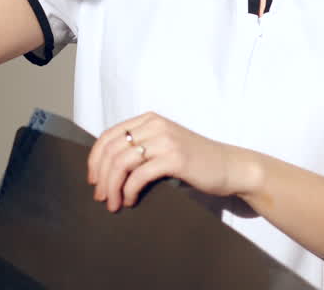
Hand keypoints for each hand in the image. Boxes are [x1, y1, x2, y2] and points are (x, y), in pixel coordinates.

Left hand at [86, 112, 249, 211]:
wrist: (229, 167)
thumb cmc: (196, 161)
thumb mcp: (164, 145)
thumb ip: (141, 148)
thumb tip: (106, 169)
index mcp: (150, 120)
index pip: (109, 136)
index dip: (95, 159)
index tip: (93, 180)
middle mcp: (155, 125)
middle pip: (111, 150)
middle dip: (101, 177)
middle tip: (100, 197)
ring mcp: (165, 140)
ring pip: (121, 163)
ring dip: (112, 187)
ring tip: (113, 203)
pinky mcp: (174, 158)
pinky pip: (139, 175)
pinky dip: (129, 191)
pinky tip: (130, 201)